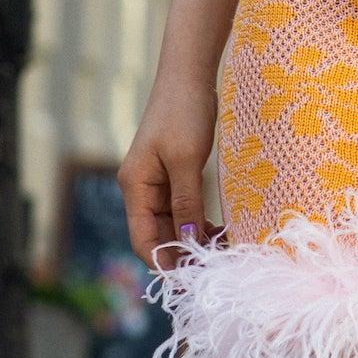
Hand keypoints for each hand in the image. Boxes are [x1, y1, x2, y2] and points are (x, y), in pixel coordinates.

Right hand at [119, 70, 216, 262]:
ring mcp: (158, 183)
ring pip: (173, 224)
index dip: (164, 263)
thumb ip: (187, 201)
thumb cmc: (183, 112)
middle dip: (183, 255)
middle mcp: (141, 189)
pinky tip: (220, 231)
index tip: (191, 281)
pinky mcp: (174, 175)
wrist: (189, 76)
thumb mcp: (186, 160)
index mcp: (135, 186)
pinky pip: (184, 209)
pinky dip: (199, 222)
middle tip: (215, 270)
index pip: (143, 239)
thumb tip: (188, 240)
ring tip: (223, 253)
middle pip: (158, 235)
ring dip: (194, 240)